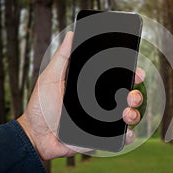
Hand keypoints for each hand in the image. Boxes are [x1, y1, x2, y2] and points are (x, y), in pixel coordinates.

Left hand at [17, 32, 144, 159]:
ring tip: (126, 114)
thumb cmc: (41, 105)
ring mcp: (102, 121)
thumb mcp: (50, 77)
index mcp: (92, 87)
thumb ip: (62, 57)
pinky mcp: (100, 137)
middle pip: (127, 97)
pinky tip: (126, 133)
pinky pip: (119, 137)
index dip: (130, 74)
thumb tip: (71, 34)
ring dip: (134, 114)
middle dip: (136, 95)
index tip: (137, 72)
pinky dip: (128, 136)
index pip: (116, 78)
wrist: (35, 134)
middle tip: (131, 95)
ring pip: (128, 116)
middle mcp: (100, 104)